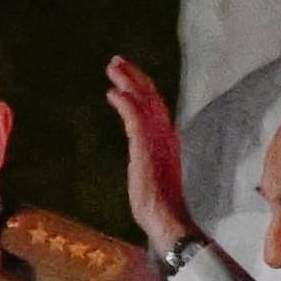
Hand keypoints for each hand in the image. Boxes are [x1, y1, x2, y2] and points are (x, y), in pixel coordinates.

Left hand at [103, 56, 194, 255]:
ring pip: (144, 101)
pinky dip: (125, 103)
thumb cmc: (158, 204)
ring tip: (113, 67)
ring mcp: (158, 140)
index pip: (155, 106)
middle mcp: (166, 134)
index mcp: (168, 139)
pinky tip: (112, 93)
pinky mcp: (147, 148)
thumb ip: (148, 156)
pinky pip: (136, 119)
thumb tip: (142, 153)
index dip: (142, 87)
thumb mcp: (151, 172)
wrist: (167, 220)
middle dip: (133, 76)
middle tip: (116, 61)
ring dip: (128, 82)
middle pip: (151, 96)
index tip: (127, 75)